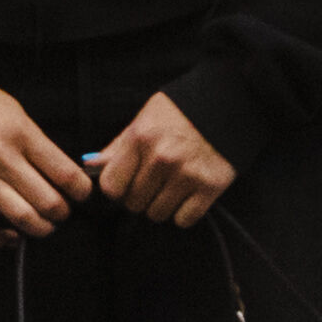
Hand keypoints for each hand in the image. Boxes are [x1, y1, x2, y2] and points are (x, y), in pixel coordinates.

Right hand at [0, 73, 87, 243]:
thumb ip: (38, 143)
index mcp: (22, 135)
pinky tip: (12, 237)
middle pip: (48, 202)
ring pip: (21, 218)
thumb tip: (62, 172)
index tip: (83, 193)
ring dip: (40, 229)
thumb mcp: (17, 113)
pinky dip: (1, 240)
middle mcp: (3, 159)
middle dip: (63, 213)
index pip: (65, 173)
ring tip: (44, 225)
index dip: (82, 191)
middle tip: (63, 211)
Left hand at [92, 93, 243, 228]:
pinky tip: (187, 195)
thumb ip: (118, 145)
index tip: (126, 183)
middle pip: (134, 204)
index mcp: (141, 138)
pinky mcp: (210, 187)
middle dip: (140, 197)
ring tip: (171, 187)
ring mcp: (187, 174)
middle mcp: (162, 158)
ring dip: (161, 206)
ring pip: (157, 214)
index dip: (117, 188)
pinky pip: (184, 219)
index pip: (111, 186)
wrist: (229, 101)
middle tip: (153, 183)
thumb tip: (91, 165)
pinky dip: (183, 213)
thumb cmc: (182, 110)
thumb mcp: (145, 118)